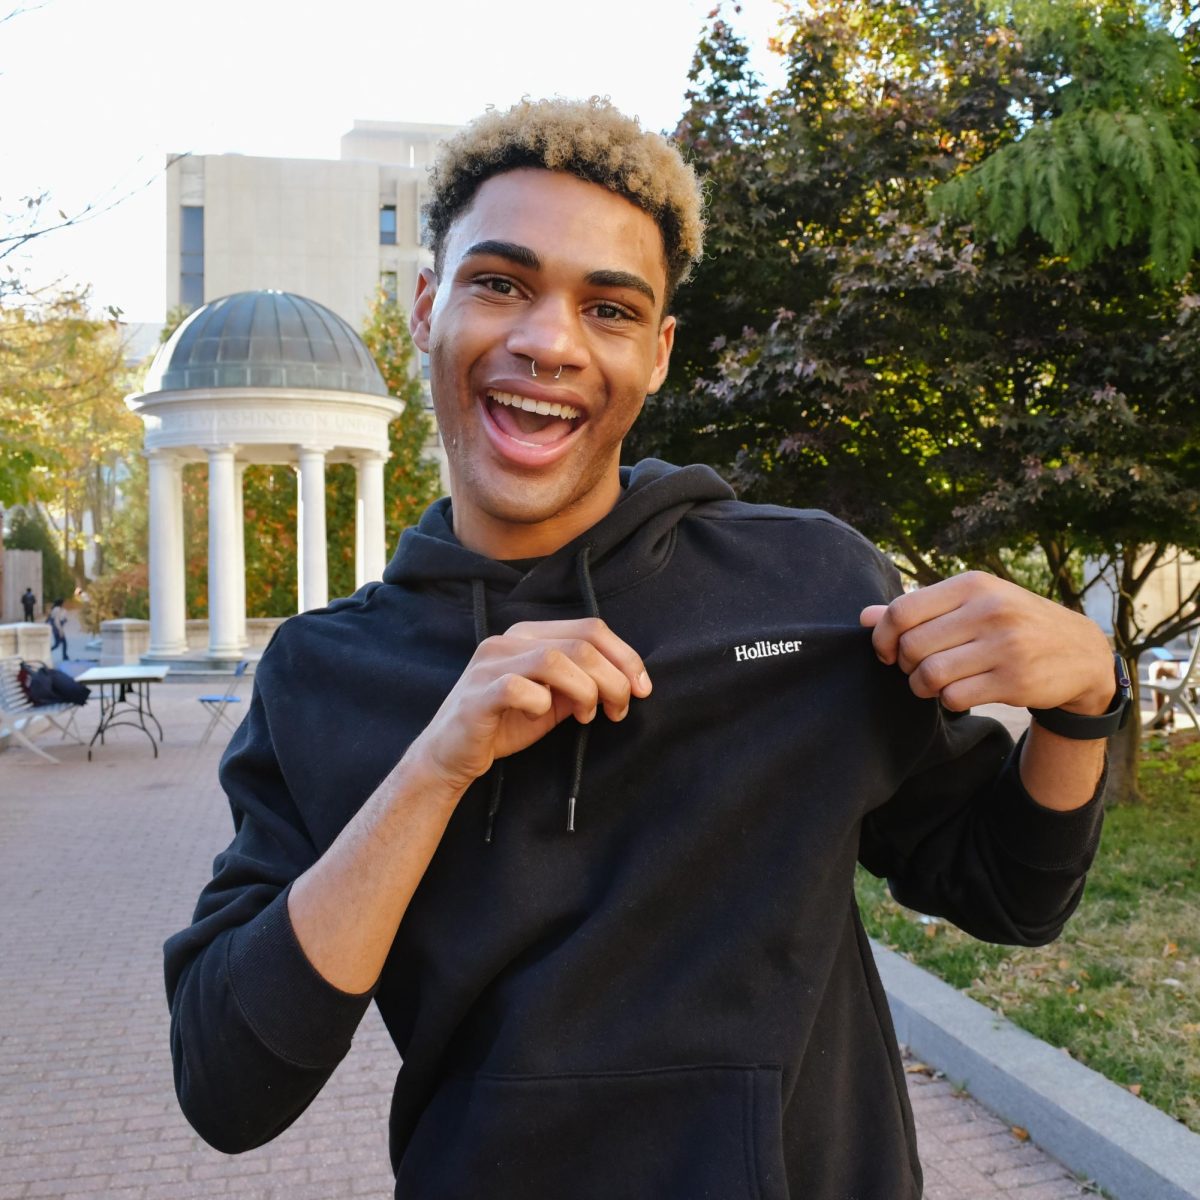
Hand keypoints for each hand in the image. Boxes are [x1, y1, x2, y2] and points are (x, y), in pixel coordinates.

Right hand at [409, 618, 651, 794]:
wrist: (450, 755)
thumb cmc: (504, 724)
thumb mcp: (553, 700)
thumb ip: (583, 683)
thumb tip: (627, 681)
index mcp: (529, 635)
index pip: (590, 628)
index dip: (625, 656)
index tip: (642, 688)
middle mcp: (508, 640)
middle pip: (580, 644)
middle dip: (613, 679)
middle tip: (619, 710)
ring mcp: (490, 664)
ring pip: (556, 659)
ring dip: (586, 690)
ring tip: (589, 716)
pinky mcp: (478, 694)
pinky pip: (519, 687)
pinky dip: (542, 703)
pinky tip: (543, 716)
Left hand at [860, 572, 1113, 714]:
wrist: (1081, 652)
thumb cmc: (1012, 623)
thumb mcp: (972, 604)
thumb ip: (919, 609)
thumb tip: (863, 617)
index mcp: (973, 585)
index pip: (902, 610)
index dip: (882, 637)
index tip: (885, 651)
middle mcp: (990, 611)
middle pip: (912, 646)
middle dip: (903, 664)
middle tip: (915, 668)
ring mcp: (1005, 646)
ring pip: (930, 675)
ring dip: (921, 686)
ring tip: (932, 683)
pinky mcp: (1015, 681)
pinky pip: (955, 698)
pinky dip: (948, 701)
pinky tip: (960, 692)